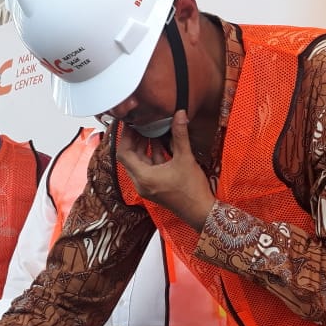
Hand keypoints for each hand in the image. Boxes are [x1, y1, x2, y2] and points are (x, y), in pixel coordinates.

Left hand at [117, 110, 214, 230]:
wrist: (200, 211)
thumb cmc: (192, 188)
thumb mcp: (186, 159)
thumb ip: (180, 135)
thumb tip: (179, 114)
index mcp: (144, 177)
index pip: (124, 153)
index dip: (125, 137)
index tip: (130, 124)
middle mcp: (141, 183)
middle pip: (129, 158)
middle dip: (134, 140)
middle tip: (140, 124)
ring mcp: (147, 187)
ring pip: (139, 163)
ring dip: (144, 148)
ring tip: (150, 130)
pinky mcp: (154, 188)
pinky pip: (148, 169)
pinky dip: (152, 156)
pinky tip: (160, 144)